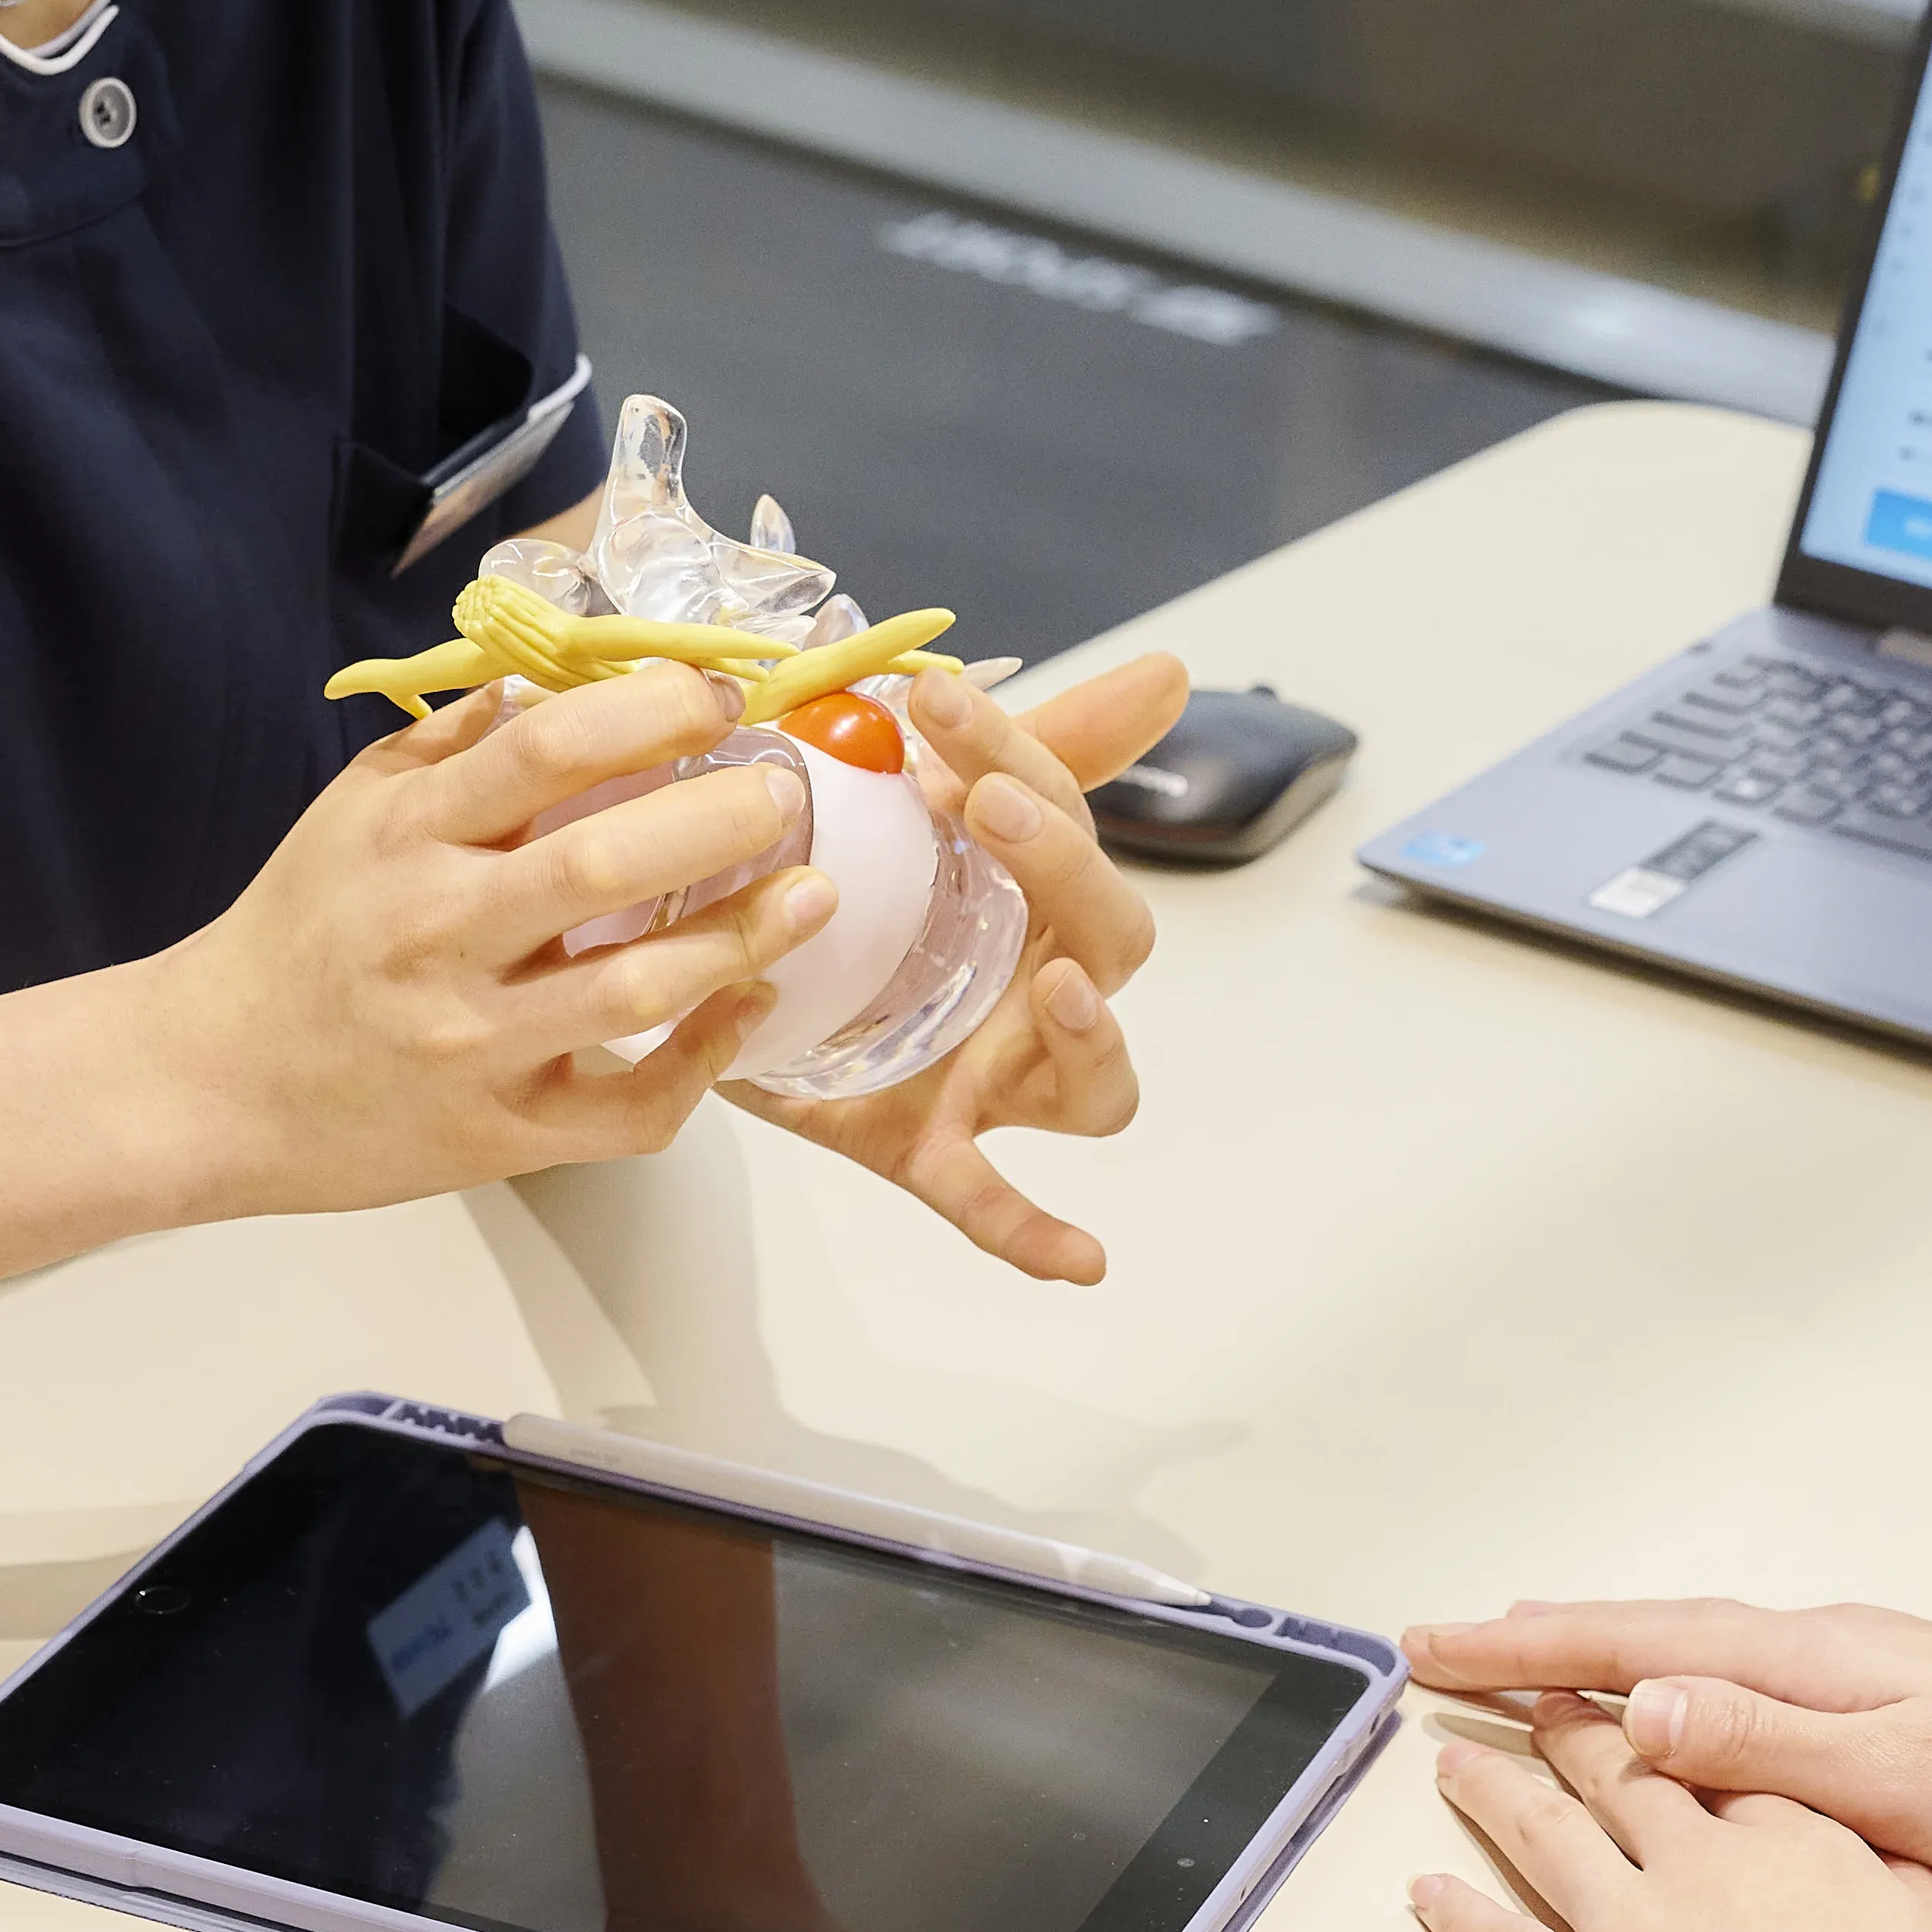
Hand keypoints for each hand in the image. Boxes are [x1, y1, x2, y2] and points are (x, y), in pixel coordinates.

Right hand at [141, 662, 826, 1218]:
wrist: (207, 1085)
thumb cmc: (299, 933)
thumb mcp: (353, 811)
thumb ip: (453, 744)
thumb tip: (559, 676)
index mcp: (408, 838)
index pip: (545, 750)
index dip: (651, 710)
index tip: (719, 697)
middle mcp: (440, 935)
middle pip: (605, 865)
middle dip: (721, 817)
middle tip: (786, 791)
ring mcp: (471, 1043)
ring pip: (635, 989)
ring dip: (742, 937)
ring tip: (813, 894)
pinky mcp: (497, 1135)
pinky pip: (626, 1110)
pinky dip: (702, 1062)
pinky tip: (746, 1009)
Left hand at [728, 654, 1181, 1283]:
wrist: (755, 991)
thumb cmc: (879, 901)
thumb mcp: (931, 807)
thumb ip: (1038, 742)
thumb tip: (1175, 671)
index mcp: (1043, 897)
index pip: (1064, 819)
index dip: (1016, 758)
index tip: (936, 704)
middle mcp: (1043, 989)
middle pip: (1108, 937)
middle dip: (1063, 868)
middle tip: (988, 806)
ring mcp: (1002, 1077)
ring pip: (1093, 1081)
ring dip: (1089, 1034)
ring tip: (1060, 985)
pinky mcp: (933, 1147)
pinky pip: (994, 1202)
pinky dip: (1036, 1233)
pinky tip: (1083, 1260)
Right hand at [1404, 1598, 1931, 1890]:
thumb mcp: (1897, 1776)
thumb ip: (1762, 1741)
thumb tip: (1634, 1705)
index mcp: (1808, 1656)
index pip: (1633, 1643)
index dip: (1526, 1647)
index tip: (1434, 1647)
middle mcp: (1816, 1646)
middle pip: (1643, 1632)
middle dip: (1536, 1640)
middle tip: (1438, 1649)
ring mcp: (1846, 1670)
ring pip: (1684, 1651)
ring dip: (1593, 1654)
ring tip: (1519, 1659)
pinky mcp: (1874, 1706)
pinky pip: (1730, 1678)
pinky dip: (1664, 1679)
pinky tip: (1661, 1702)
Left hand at [1412, 1699, 1931, 1931]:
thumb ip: (1904, 1884)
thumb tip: (1898, 1867)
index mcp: (1784, 1835)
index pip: (1715, 1758)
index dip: (1672, 1726)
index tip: (1645, 1705)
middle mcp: (1695, 1862)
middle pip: (1619, 1774)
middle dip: (1570, 1733)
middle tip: (1536, 1703)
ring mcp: (1633, 1926)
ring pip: (1545, 1837)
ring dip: (1494, 1794)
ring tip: (1457, 1765)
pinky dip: (1460, 1919)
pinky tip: (1426, 1893)